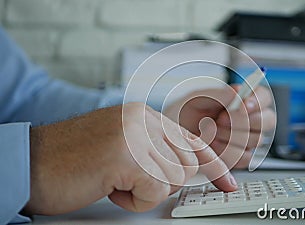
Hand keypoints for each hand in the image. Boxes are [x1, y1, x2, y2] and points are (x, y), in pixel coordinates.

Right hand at [24, 103, 236, 215]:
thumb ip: (157, 148)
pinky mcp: (126, 157)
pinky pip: (154, 192)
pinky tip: (109, 186)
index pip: (193, 141)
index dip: (214, 165)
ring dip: (145, 190)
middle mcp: (142, 119)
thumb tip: (189, 165)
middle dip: (166, 181)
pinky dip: (133, 200)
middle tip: (135, 180)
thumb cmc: (75, 159)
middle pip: (188, 162)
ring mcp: (135, 135)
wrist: (32, 162)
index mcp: (143, 115)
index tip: (229, 183)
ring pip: (173, 178)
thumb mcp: (124, 144)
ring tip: (115, 180)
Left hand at [164, 85, 275, 168]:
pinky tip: (213, 146)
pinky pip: (245, 157)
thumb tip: (238, 92)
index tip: (242, 104)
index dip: (258, 101)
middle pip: (268, 120)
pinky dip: (227, 152)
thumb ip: (218, 94)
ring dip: (230, 135)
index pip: (264, 97)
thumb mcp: (197, 98)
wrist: (171, 138)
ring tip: (211, 131)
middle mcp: (249, 120)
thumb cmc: (185, 114)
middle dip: (243, 120)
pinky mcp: (240, 158)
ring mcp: (246, 140)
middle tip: (221, 119)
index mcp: (243, 101)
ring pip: (255, 139)